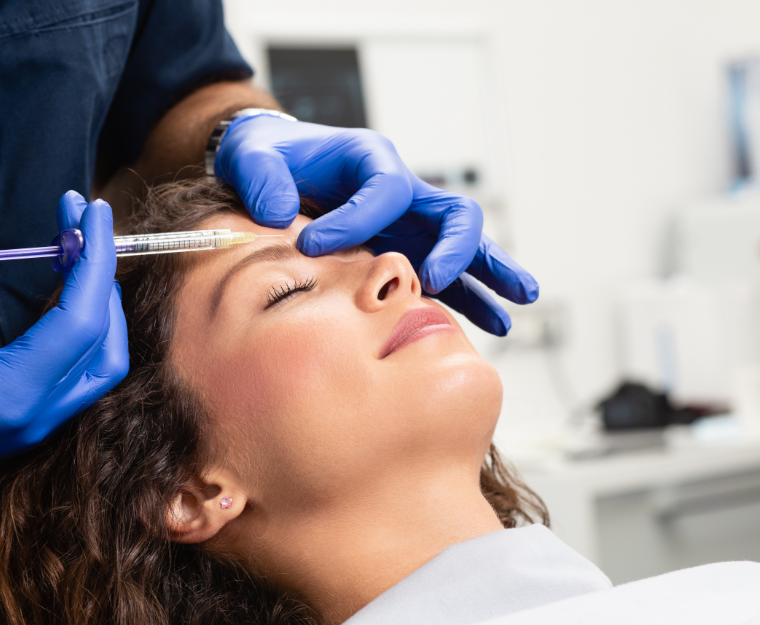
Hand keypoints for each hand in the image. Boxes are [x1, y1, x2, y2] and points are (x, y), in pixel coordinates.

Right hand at [0, 192, 127, 512]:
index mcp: (15, 392)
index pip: (82, 317)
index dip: (94, 256)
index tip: (93, 209)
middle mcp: (40, 415)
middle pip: (104, 339)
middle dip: (100, 273)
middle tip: (80, 224)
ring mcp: (39, 425)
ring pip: (103, 364)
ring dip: (102, 307)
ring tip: (80, 256)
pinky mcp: (30, 425)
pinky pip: (83, 376)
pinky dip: (87, 333)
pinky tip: (67, 299)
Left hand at [214, 115, 538, 334]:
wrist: (274, 167)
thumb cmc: (268, 157)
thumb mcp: (253, 156)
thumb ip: (261, 178)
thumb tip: (279, 213)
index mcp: (369, 160)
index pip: (383, 190)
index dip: (355, 221)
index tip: (310, 248)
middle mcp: (400, 190)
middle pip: (451, 212)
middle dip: (455, 246)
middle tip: (439, 279)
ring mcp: (408, 223)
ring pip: (464, 245)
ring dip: (491, 272)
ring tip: (520, 301)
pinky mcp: (406, 250)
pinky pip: (447, 273)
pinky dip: (472, 295)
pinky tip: (495, 321)